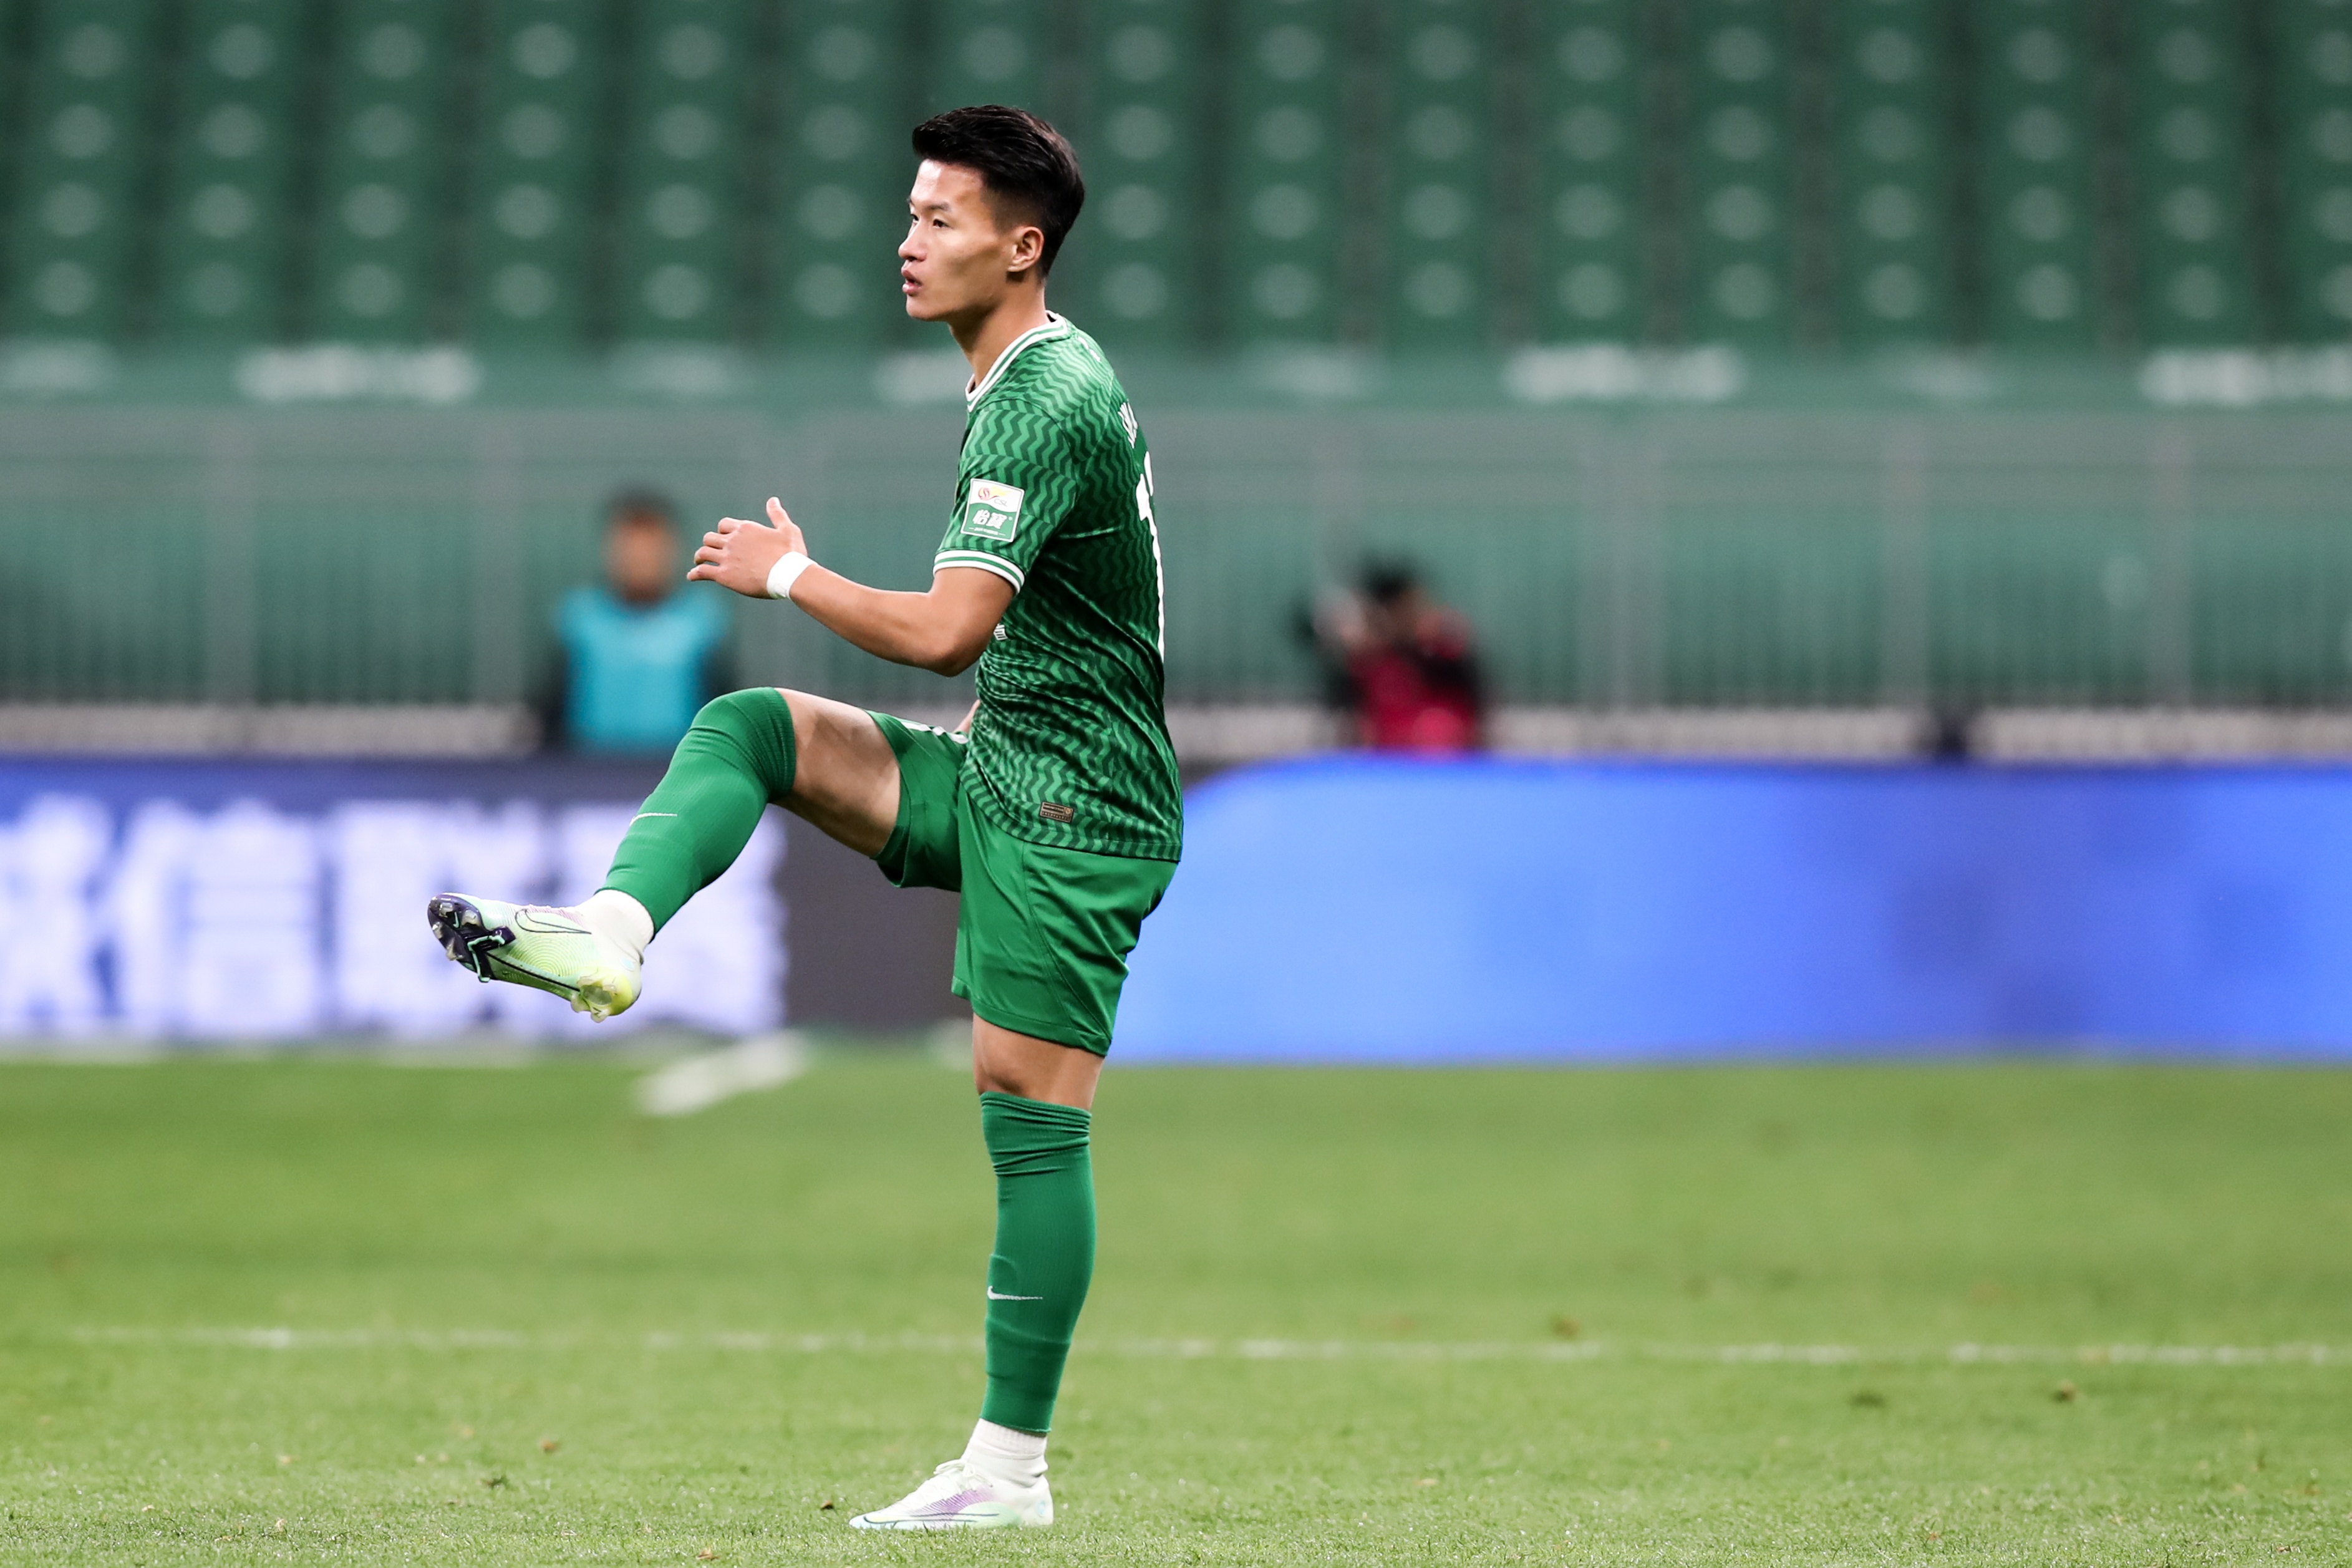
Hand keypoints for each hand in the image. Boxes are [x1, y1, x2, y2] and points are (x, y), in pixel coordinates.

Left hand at [688, 497, 805, 597]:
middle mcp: (733, 540)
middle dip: (709, 544)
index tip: (723, 538)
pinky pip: (702, 572)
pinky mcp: (724, 575)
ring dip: (699, 557)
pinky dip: (694, 574)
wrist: (789, 575)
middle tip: (709, 551)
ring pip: (703, 553)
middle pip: (710, 538)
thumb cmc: (791, 554)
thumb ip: (777, 514)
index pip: (723, 525)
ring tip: (698, 563)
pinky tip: (691, 577)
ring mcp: (727, 558)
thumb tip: (772, 500)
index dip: (721, 531)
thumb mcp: (787, 530)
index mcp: (745, 528)